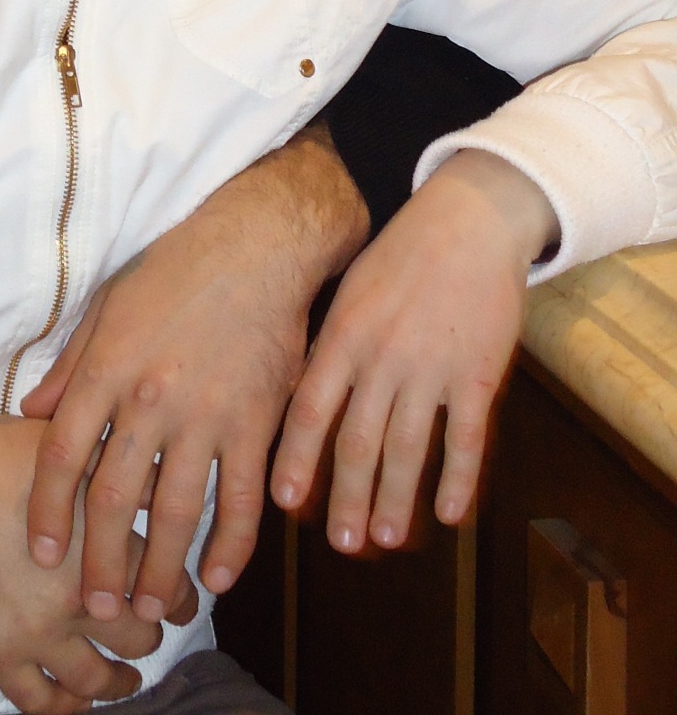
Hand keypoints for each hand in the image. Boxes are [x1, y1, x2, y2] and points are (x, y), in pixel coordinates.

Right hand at [0, 408, 165, 714]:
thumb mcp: (62, 445)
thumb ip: (115, 469)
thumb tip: (163, 485)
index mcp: (102, 543)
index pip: (166, 585)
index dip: (183, 597)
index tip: (184, 601)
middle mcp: (79, 596)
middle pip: (139, 636)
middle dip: (151, 635)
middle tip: (150, 630)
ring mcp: (37, 633)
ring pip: (96, 680)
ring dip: (119, 682)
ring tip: (126, 676)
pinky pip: (40, 702)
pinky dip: (64, 709)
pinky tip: (74, 701)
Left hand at [21, 127, 366, 622]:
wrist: (256, 247)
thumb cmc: (176, 271)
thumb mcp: (107, 306)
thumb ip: (70, 366)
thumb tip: (30, 411)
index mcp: (107, 369)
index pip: (63, 455)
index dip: (48, 511)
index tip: (42, 554)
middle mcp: (149, 399)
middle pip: (113, 496)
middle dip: (100, 561)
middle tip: (93, 611)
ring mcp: (204, 415)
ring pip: (176, 510)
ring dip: (161, 568)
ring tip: (152, 610)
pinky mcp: (255, 422)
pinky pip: (243, 498)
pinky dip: (232, 544)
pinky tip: (219, 577)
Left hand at [271, 149, 556, 552]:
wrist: (467, 220)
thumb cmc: (399, 255)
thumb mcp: (349, 291)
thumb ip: (329, 345)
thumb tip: (300, 398)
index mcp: (344, 335)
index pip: (309, 408)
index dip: (297, 458)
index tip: (284, 501)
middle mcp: (383, 357)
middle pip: (358, 441)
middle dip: (347, 496)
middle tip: (341, 543)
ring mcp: (433, 367)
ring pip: (410, 447)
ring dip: (397, 499)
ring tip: (386, 538)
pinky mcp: (480, 373)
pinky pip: (467, 438)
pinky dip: (458, 479)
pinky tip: (451, 514)